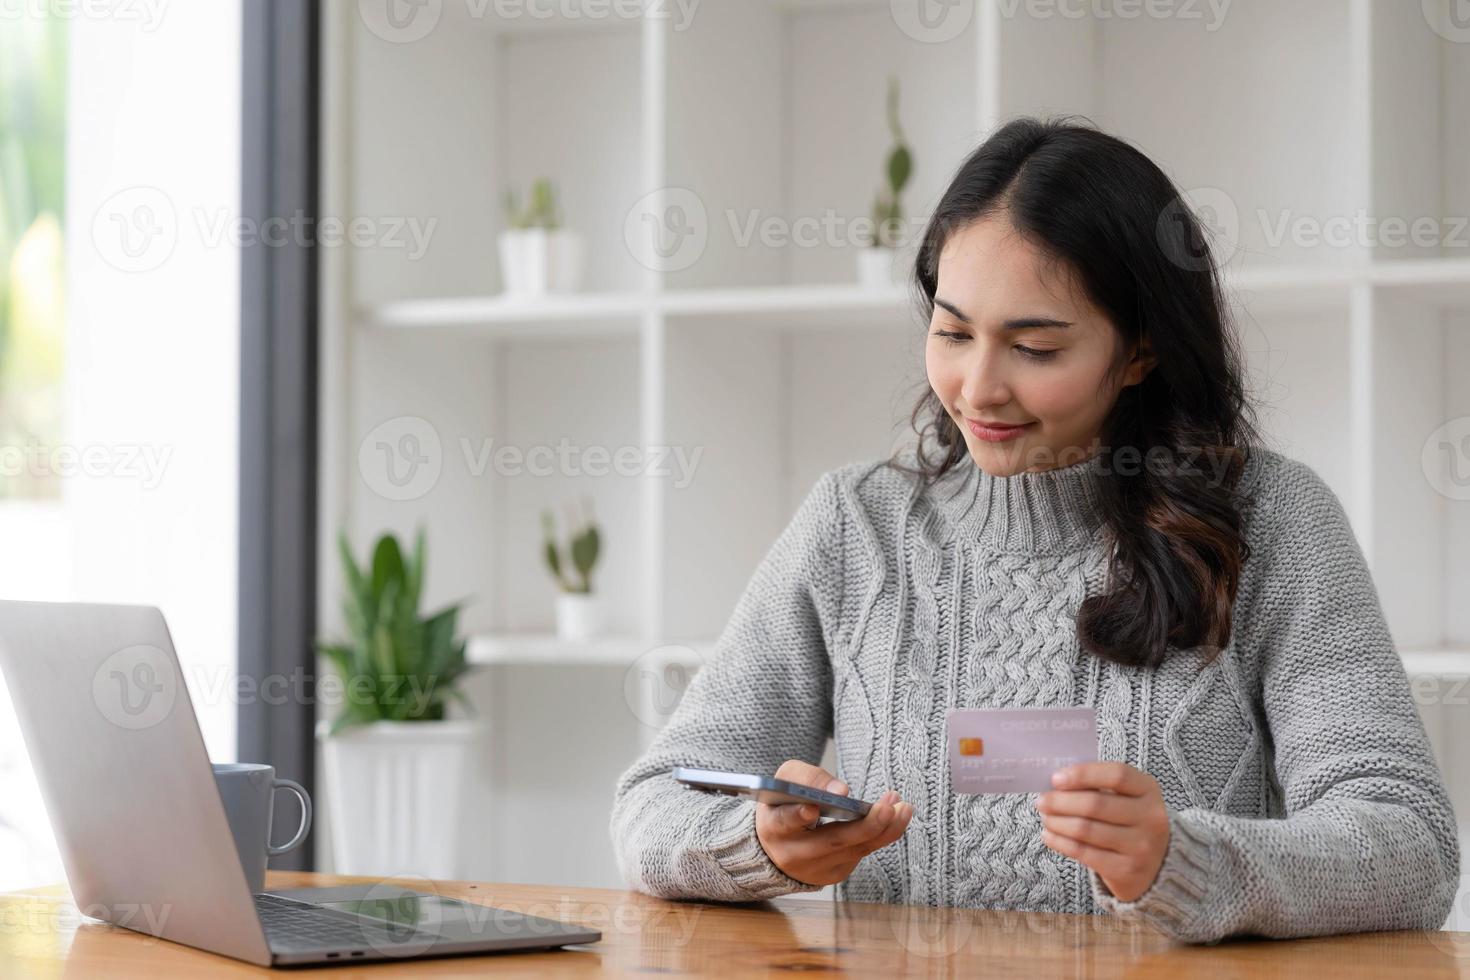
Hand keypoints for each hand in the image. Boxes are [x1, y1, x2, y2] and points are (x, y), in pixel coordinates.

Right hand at [754, 759, 912, 886]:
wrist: (779, 845)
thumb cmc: (784, 804)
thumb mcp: (785, 782)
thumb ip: (808, 778)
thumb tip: (841, 790)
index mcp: (773, 827)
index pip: (785, 823)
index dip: (797, 816)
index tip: (812, 809)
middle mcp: (794, 853)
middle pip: (832, 842)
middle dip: (864, 825)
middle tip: (887, 807)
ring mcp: (817, 869)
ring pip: (856, 849)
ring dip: (884, 828)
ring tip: (903, 807)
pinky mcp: (836, 873)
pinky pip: (863, 852)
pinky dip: (883, 834)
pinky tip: (898, 815)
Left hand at [1035, 761, 1169, 902]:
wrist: (1157, 865)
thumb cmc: (1130, 821)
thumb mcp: (1127, 798)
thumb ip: (1098, 786)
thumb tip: (1056, 782)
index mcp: (1149, 790)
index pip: (1116, 775)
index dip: (1083, 774)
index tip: (1055, 778)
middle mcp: (1151, 818)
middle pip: (1096, 804)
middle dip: (1061, 801)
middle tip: (1042, 801)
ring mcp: (1141, 846)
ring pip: (1086, 829)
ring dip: (1057, 822)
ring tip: (1046, 818)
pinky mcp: (1127, 870)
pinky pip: (1083, 853)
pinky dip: (1060, 842)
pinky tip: (1049, 835)